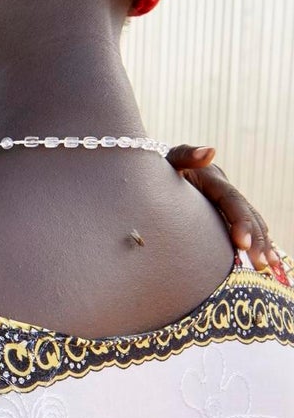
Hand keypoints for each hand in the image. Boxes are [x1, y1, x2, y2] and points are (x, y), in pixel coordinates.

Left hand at [167, 144, 279, 270]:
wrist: (150, 169)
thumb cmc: (155, 166)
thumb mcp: (168, 159)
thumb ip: (186, 155)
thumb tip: (210, 152)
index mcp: (213, 179)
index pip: (232, 201)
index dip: (241, 222)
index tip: (243, 244)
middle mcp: (223, 190)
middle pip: (247, 214)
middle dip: (257, 240)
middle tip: (261, 264)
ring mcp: (223, 202)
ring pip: (251, 223)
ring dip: (261, 244)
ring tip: (268, 266)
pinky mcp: (219, 213)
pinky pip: (242, 228)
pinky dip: (254, 243)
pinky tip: (262, 260)